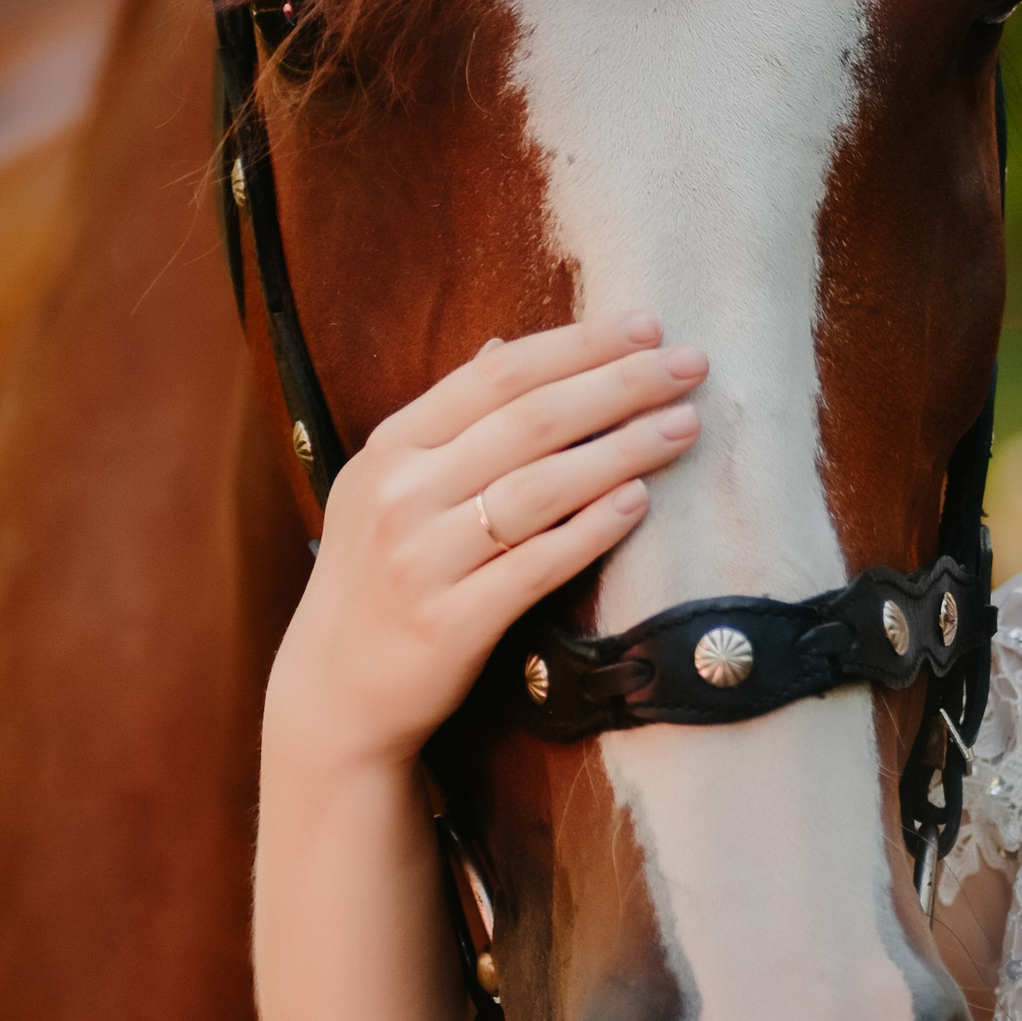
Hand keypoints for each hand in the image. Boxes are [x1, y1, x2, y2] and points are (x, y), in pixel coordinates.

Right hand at [265, 310, 703, 777]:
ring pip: (540, 488)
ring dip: (622, 450)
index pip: (498, 377)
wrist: (333, 693)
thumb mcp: (388, 487)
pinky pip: (536, 566)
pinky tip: (640, 500)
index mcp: (390, 448)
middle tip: (688, 365)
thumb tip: (503, 347)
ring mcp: (423, 560)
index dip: (577, 346)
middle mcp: (402, 495)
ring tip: (683, 425)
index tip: (646, 327)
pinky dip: (592, 529)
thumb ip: (447, 421)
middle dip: (619, 385)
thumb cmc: (377, 580)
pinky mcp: (450, 623)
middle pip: (529, 422)